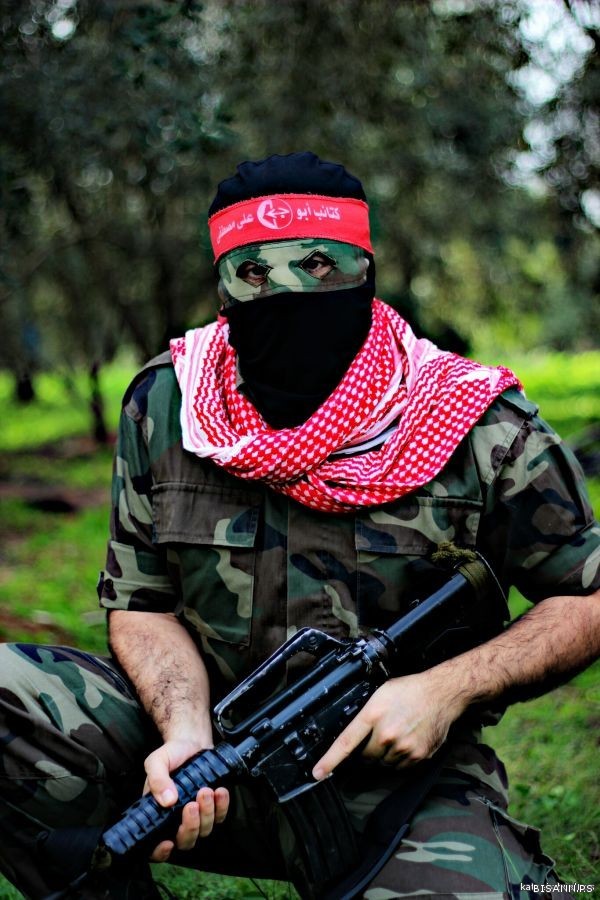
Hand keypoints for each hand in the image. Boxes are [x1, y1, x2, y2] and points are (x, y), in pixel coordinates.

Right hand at [143, 739, 229, 861]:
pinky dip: (222, 806)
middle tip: (191, 805)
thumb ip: (157, 779)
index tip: (168, 843)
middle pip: (185, 841)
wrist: (191, 742)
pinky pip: (220, 816)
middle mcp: (176, 819)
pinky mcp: (212, 807)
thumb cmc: (171, 754)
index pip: (155, 845)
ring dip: (207, 814)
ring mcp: (196, 815)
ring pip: (204, 830)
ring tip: (205, 791)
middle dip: (190, 827)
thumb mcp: (156, 762)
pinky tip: (220, 791)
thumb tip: (167, 801)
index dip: (161, 852)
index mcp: (158, 814)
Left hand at [312, 669, 465, 779]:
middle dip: (366, 751)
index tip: (317, 774)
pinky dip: (399, 759)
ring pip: (382, 763)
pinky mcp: (417, 756)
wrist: (441, 694)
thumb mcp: (380, 694)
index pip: (346, 742)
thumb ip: (366, 714)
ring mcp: (402, 747)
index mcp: (373, 714)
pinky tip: (406, 742)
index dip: (330, 760)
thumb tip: (352, 733)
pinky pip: (400, 767)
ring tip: (396, 735)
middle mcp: (386, 733)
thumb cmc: (410, 690)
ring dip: (384, 755)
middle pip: (365, 757)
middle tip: (377, 736)